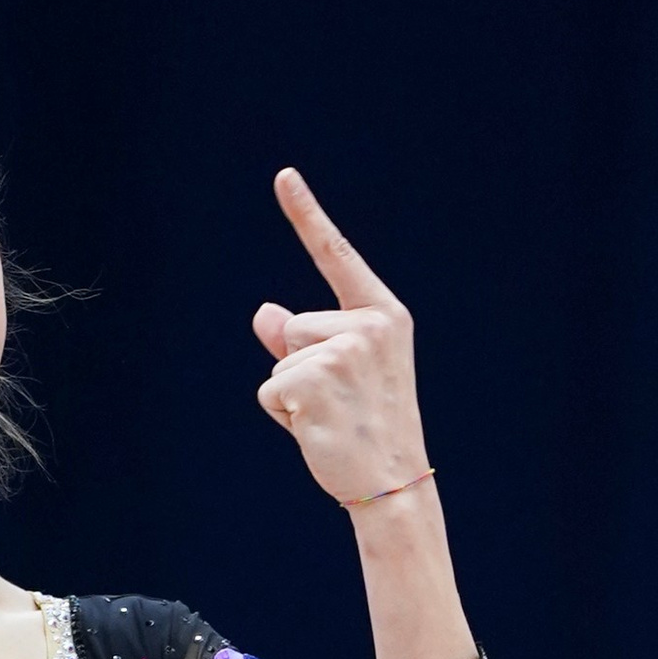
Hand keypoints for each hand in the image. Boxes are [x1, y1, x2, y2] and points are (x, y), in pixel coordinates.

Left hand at [250, 170, 428, 512]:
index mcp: (383, 315)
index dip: (306, 214)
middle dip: (301, 367)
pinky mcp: (314, 379)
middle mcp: (368, 325)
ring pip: (280, 361)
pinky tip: (319, 429)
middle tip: (340, 404)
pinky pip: (270, 389)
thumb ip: (301, 341)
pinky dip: (283, 415)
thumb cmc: (368, 429)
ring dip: (292, 395)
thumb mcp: (341, 375)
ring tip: (332, 418)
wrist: (393, 482)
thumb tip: (264, 313)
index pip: (337, 257)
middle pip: (294, 327)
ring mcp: (342, 351)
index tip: (282, 175)